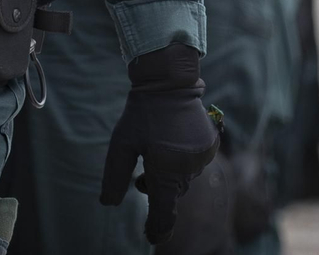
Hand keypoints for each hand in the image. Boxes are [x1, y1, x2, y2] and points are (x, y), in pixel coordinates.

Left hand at [100, 44, 221, 244]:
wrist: (169, 82)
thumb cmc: (141, 113)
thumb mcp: (121, 144)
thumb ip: (115, 175)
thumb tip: (108, 203)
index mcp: (167, 170)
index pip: (164, 213)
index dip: (157, 228)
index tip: (150, 236)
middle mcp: (189, 168)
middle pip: (172, 193)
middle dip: (157, 190)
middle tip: (141, 176)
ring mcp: (202, 157)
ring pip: (183, 178)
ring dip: (169, 174)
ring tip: (154, 155)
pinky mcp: (210, 146)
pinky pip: (194, 164)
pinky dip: (181, 162)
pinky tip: (170, 145)